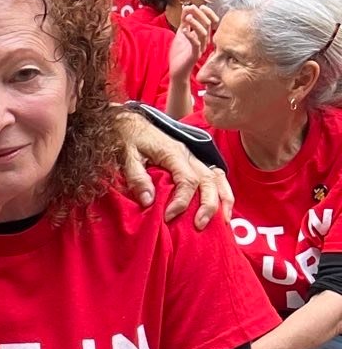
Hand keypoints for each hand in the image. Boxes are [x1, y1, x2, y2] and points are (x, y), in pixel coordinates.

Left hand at [114, 108, 230, 227]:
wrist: (128, 122)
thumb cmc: (127, 139)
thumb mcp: (127, 156)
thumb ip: (137, 177)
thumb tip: (149, 201)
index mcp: (173, 153)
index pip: (187, 180)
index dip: (181, 201)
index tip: (168, 217)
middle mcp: (188, 155)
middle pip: (208, 180)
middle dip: (208, 205)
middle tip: (200, 226)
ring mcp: (193, 157)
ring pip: (216, 178)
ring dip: (222, 200)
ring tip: (222, 222)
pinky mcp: (192, 161)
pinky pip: (214, 176)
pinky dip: (222, 192)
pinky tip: (222, 208)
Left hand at [168, 2, 215, 82]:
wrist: (177, 70)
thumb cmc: (180, 53)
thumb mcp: (181, 33)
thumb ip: (184, 22)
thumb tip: (186, 7)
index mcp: (203, 36)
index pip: (210, 21)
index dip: (208, 13)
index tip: (200, 5)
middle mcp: (204, 41)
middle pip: (207, 24)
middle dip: (200, 14)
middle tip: (191, 8)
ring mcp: (201, 48)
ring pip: (203, 33)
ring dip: (195, 24)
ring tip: (187, 18)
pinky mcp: (195, 55)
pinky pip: (196, 44)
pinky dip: (190, 36)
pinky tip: (183, 31)